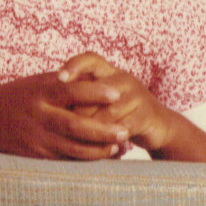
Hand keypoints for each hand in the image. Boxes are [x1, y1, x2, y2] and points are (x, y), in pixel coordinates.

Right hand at [0, 71, 130, 159]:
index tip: (116, 93)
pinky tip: (101, 157)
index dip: (94, 92)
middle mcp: (39, 115)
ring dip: (98, 150)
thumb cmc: (18, 95)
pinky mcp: (36, 155)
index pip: (71, 90)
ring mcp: (37, 138)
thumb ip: (64, 80)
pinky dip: (85, 160)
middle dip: (102, 130)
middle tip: (125, 131)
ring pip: (72, 148)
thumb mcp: (37, 81)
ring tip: (119, 147)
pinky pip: (65, 160)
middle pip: (74, 125)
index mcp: (40, 92)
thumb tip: (97, 76)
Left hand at [58, 53, 172, 152]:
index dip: (74, 65)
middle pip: (97, 89)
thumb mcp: (101, 100)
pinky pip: (125, 126)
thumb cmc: (119, 113)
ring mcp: (137, 95)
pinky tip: (102, 146)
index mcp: (109, 71)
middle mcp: (123, 79)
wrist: (157, 125)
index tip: (59, 77)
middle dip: (80, 109)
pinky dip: (111, 137)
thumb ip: (81, 96)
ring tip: (79, 139)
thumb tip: (48, 102)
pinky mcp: (148, 114)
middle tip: (65, 124)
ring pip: (109, 110)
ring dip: (94, 127)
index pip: (90, 59)